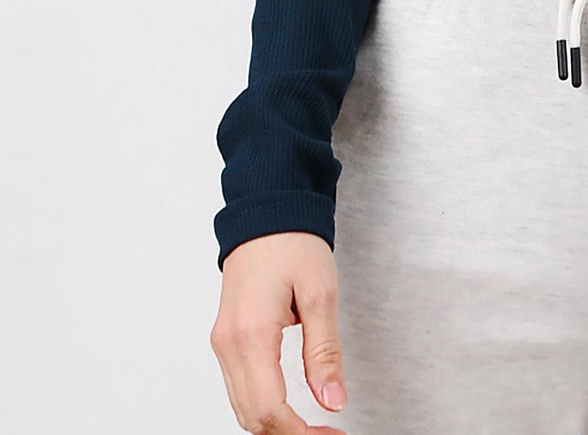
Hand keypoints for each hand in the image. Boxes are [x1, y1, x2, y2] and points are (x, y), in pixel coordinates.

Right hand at [210, 230, 347, 432]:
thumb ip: (324, 352)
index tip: (330, 434)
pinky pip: (239, 387)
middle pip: (251, 417)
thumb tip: (332, 401)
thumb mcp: (320, 293)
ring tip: (314, 426)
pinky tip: (290, 408)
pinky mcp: (226, 337)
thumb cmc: (293, 241)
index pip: (270, 410)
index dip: (301, 434)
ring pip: (242, 407)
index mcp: (251, 334)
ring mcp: (222, 341)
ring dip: (275, 425)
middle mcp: (228, 343)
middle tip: (327, 433)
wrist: (267, 209)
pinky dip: (263, 406)